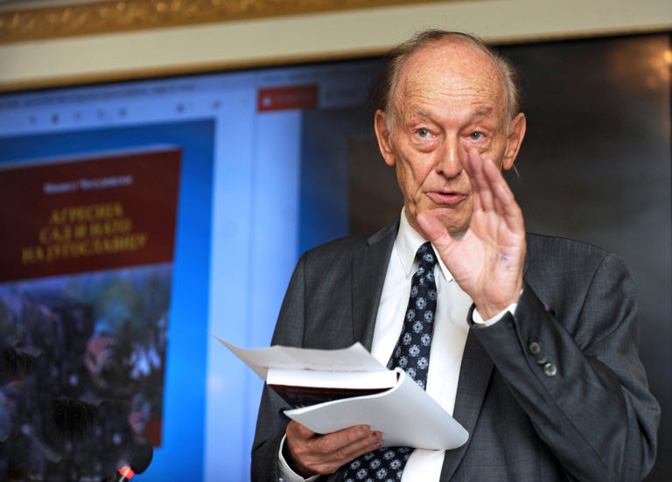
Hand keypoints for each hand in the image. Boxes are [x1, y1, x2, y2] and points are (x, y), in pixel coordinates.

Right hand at [284, 421, 382, 476]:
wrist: (295, 458)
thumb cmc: (301, 434)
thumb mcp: (300, 421)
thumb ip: (313, 414)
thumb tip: (334, 403)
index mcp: (296, 435)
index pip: (304, 430)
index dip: (315, 425)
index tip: (330, 416)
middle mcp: (306, 451)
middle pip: (328, 445)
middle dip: (349, 436)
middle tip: (365, 428)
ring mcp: (317, 462)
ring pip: (341, 455)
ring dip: (361, 444)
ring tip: (374, 435)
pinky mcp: (328, 468)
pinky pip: (346, 460)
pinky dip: (361, 451)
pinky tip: (371, 444)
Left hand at [418, 148, 525, 318]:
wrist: (488, 297)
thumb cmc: (472, 276)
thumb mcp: (448, 251)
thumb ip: (437, 232)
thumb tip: (421, 214)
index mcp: (478, 221)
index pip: (473, 193)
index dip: (467, 177)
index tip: (458, 159)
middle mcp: (492, 220)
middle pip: (486, 190)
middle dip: (478, 170)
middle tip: (469, 151)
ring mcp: (505, 226)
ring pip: (499, 197)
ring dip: (492, 179)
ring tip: (483, 161)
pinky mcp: (515, 235)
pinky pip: (511, 213)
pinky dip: (506, 199)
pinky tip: (499, 186)